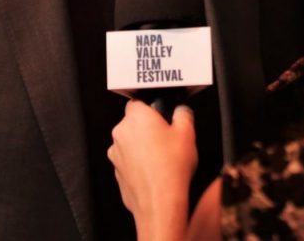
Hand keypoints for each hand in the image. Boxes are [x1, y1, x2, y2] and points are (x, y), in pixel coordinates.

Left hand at [108, 101, 196, 240]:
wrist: (160, 202)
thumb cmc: (171, 168)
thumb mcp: (187, 133)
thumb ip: (183, 114)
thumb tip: (181, 112)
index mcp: (136, 117)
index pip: (138, 102)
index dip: (152, 109)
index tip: (162, 117)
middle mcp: (121, 133)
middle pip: (134, 124)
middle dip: (148, 129)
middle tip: (167, 139)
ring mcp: (116, 154)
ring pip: (130, 144)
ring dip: (142, 148)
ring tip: (163, 159)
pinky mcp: (117, 172)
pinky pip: (129, 162)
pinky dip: (139, 165)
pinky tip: (155, 172)